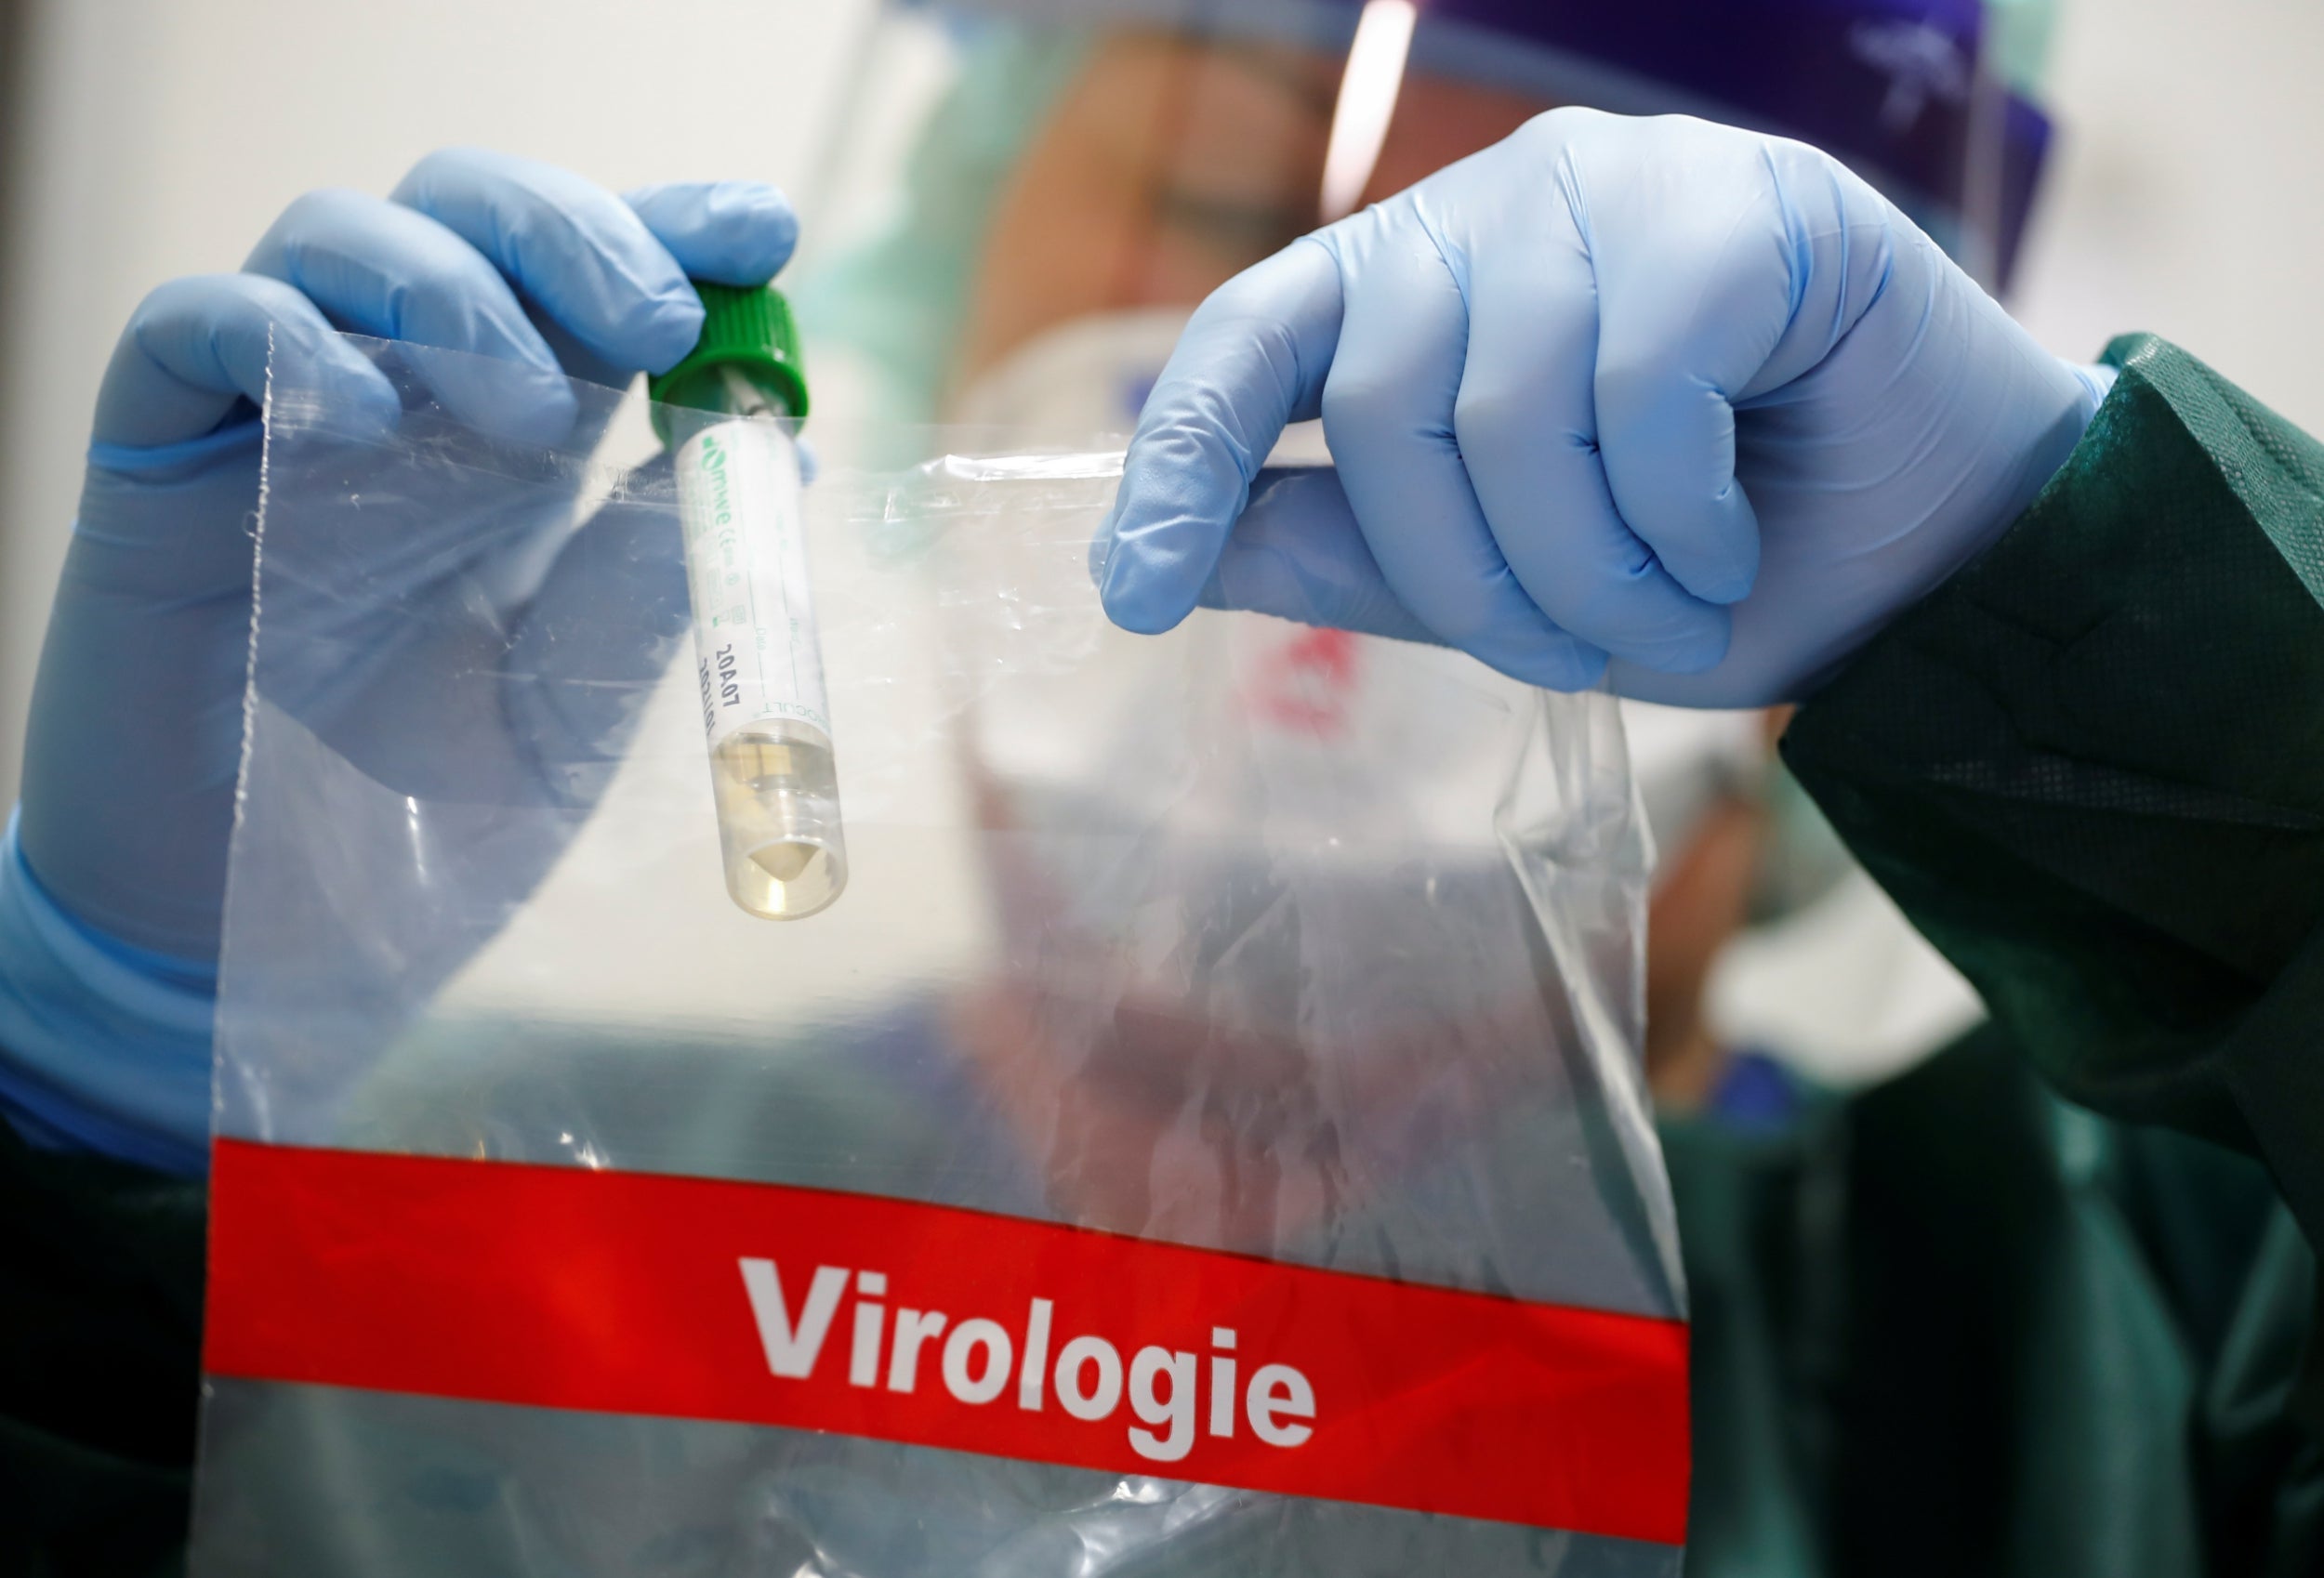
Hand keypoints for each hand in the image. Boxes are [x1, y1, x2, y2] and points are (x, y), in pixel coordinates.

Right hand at [19, 149, 796, 961]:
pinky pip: (193, 328)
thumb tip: (775, 459)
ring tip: (532, 417)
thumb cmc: (422, 830)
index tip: (762, 227)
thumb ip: (647, 588)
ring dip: (454, 290)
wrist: (266, 948)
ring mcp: (277, 421)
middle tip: (660, 320)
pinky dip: (287, 338)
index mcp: (520, 447)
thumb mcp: (571, 711)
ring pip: (337, 234)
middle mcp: (407, 404)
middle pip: (474, 213)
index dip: (673, 229)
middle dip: (577, 230)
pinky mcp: (160, 462)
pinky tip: (369, 417)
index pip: (593, 285)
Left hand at [1095, 109, 2108, 706]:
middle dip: (1466, 578)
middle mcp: (1496, 211)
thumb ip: (1360, 555)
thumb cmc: (1721, 559)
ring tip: (1665, 613)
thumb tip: (1190, 553)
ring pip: (1511, 404)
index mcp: (1419, 289)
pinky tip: (1725, 542)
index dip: (1182, 463)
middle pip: (1384, 401)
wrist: (1939, 544)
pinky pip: (1639, 384)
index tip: (1134, 596)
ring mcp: (1613, 187)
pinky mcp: (1736, 201)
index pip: (1252, 337)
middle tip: (1567, 653)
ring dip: (1585, 567)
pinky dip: (1674, 515)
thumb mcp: (1515, 584)